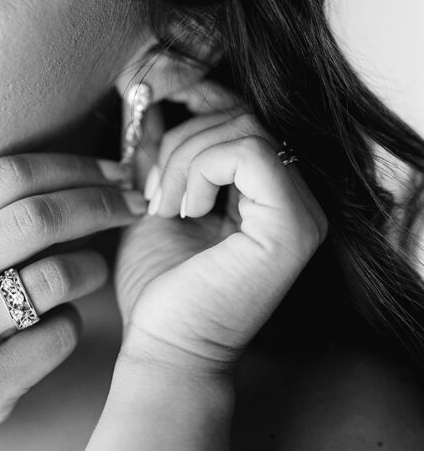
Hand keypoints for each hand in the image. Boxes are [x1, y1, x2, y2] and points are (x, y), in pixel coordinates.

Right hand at [0, 153, 145, 448]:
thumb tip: (93, 172)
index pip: (10, 174)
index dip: (76, 166)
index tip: (118, 172)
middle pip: (38, 218)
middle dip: (101, 204)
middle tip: (135, 207)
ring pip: (56, 277)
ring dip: (92, 266)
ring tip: (93, 269)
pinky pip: (60, 335)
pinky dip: (74, 322)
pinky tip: (60, 322)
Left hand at [115, 79, 327, 375]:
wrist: (165, 350)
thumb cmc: (160, 286)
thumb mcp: (155, 199)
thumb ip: (161, 152)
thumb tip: (151, 101)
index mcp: (267, 194)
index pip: (242, 117)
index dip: (196, 102)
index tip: (149, 119)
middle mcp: (296, 199)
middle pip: (243, 116)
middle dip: (182, 141)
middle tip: (153, 192)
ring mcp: (301, 212)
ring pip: (245, 128)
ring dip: (185, 159)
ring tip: (164, 207)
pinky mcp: (292, 226)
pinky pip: (250, 153)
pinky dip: (204, 169)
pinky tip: (185, 210)